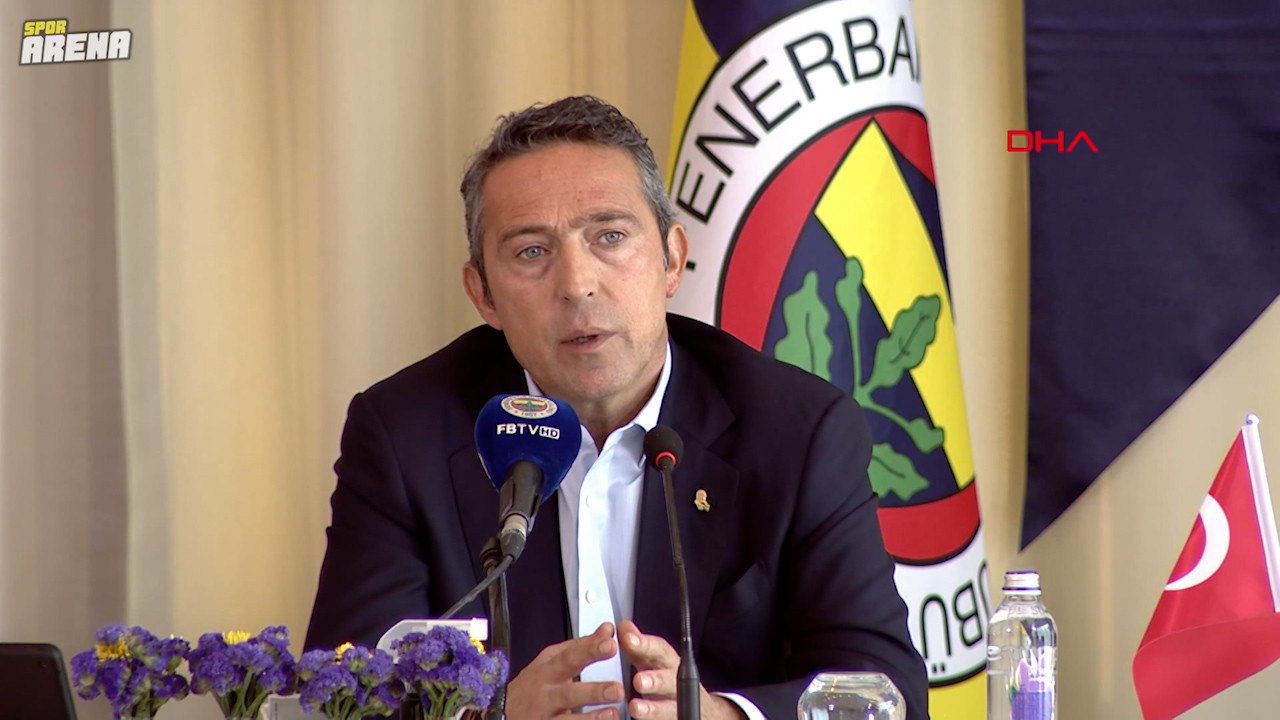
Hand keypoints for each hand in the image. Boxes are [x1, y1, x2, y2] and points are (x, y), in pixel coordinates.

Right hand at [505, 622, 625, 719]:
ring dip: (591, 718)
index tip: (609, 643)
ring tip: (613, 713)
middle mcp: (546, 696)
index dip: (589, 650)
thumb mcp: (551, 660)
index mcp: (547, 671)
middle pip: (569, 693)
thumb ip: (582, 646)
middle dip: (593, 691)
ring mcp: (545, 718)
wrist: (501, 713)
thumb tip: (608, 630)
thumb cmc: (531, 685)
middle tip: (617, 689)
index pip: (569, 657)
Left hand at [618, 621, 746, 719]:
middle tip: (638, 680)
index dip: (644, 644)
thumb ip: (637, 647)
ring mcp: (679, 705)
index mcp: (668, 663)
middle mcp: (676, 683)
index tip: (629, 639)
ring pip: (668, 707)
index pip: (659, 650)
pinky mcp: (680, 719)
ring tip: (635, 707)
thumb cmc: (669, 680)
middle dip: (656, 680)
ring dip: (653, 708)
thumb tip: (623, 627)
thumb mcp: (653, 661)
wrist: (702, 709)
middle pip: (670, 680)